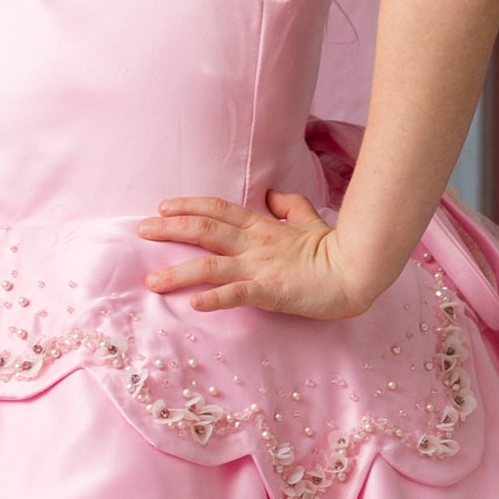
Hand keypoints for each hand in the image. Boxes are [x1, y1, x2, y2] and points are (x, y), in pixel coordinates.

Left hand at [136, 187, 379, 323]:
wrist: (357, 270)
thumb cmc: (334, 249)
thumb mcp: (309, 219)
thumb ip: (289, 206)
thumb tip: (274, 195)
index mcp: (262, 227)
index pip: (218, 209)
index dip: (189, 205)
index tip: (163, 207)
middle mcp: (255, 243)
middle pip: (204, 229)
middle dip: (169, 229)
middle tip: (141, 230)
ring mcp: (260, 267)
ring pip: (210, 264)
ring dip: (177, 272)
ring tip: (151, 281)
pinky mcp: (270, 291)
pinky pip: (237, 293)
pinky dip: (214, 298)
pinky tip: (194, 304)